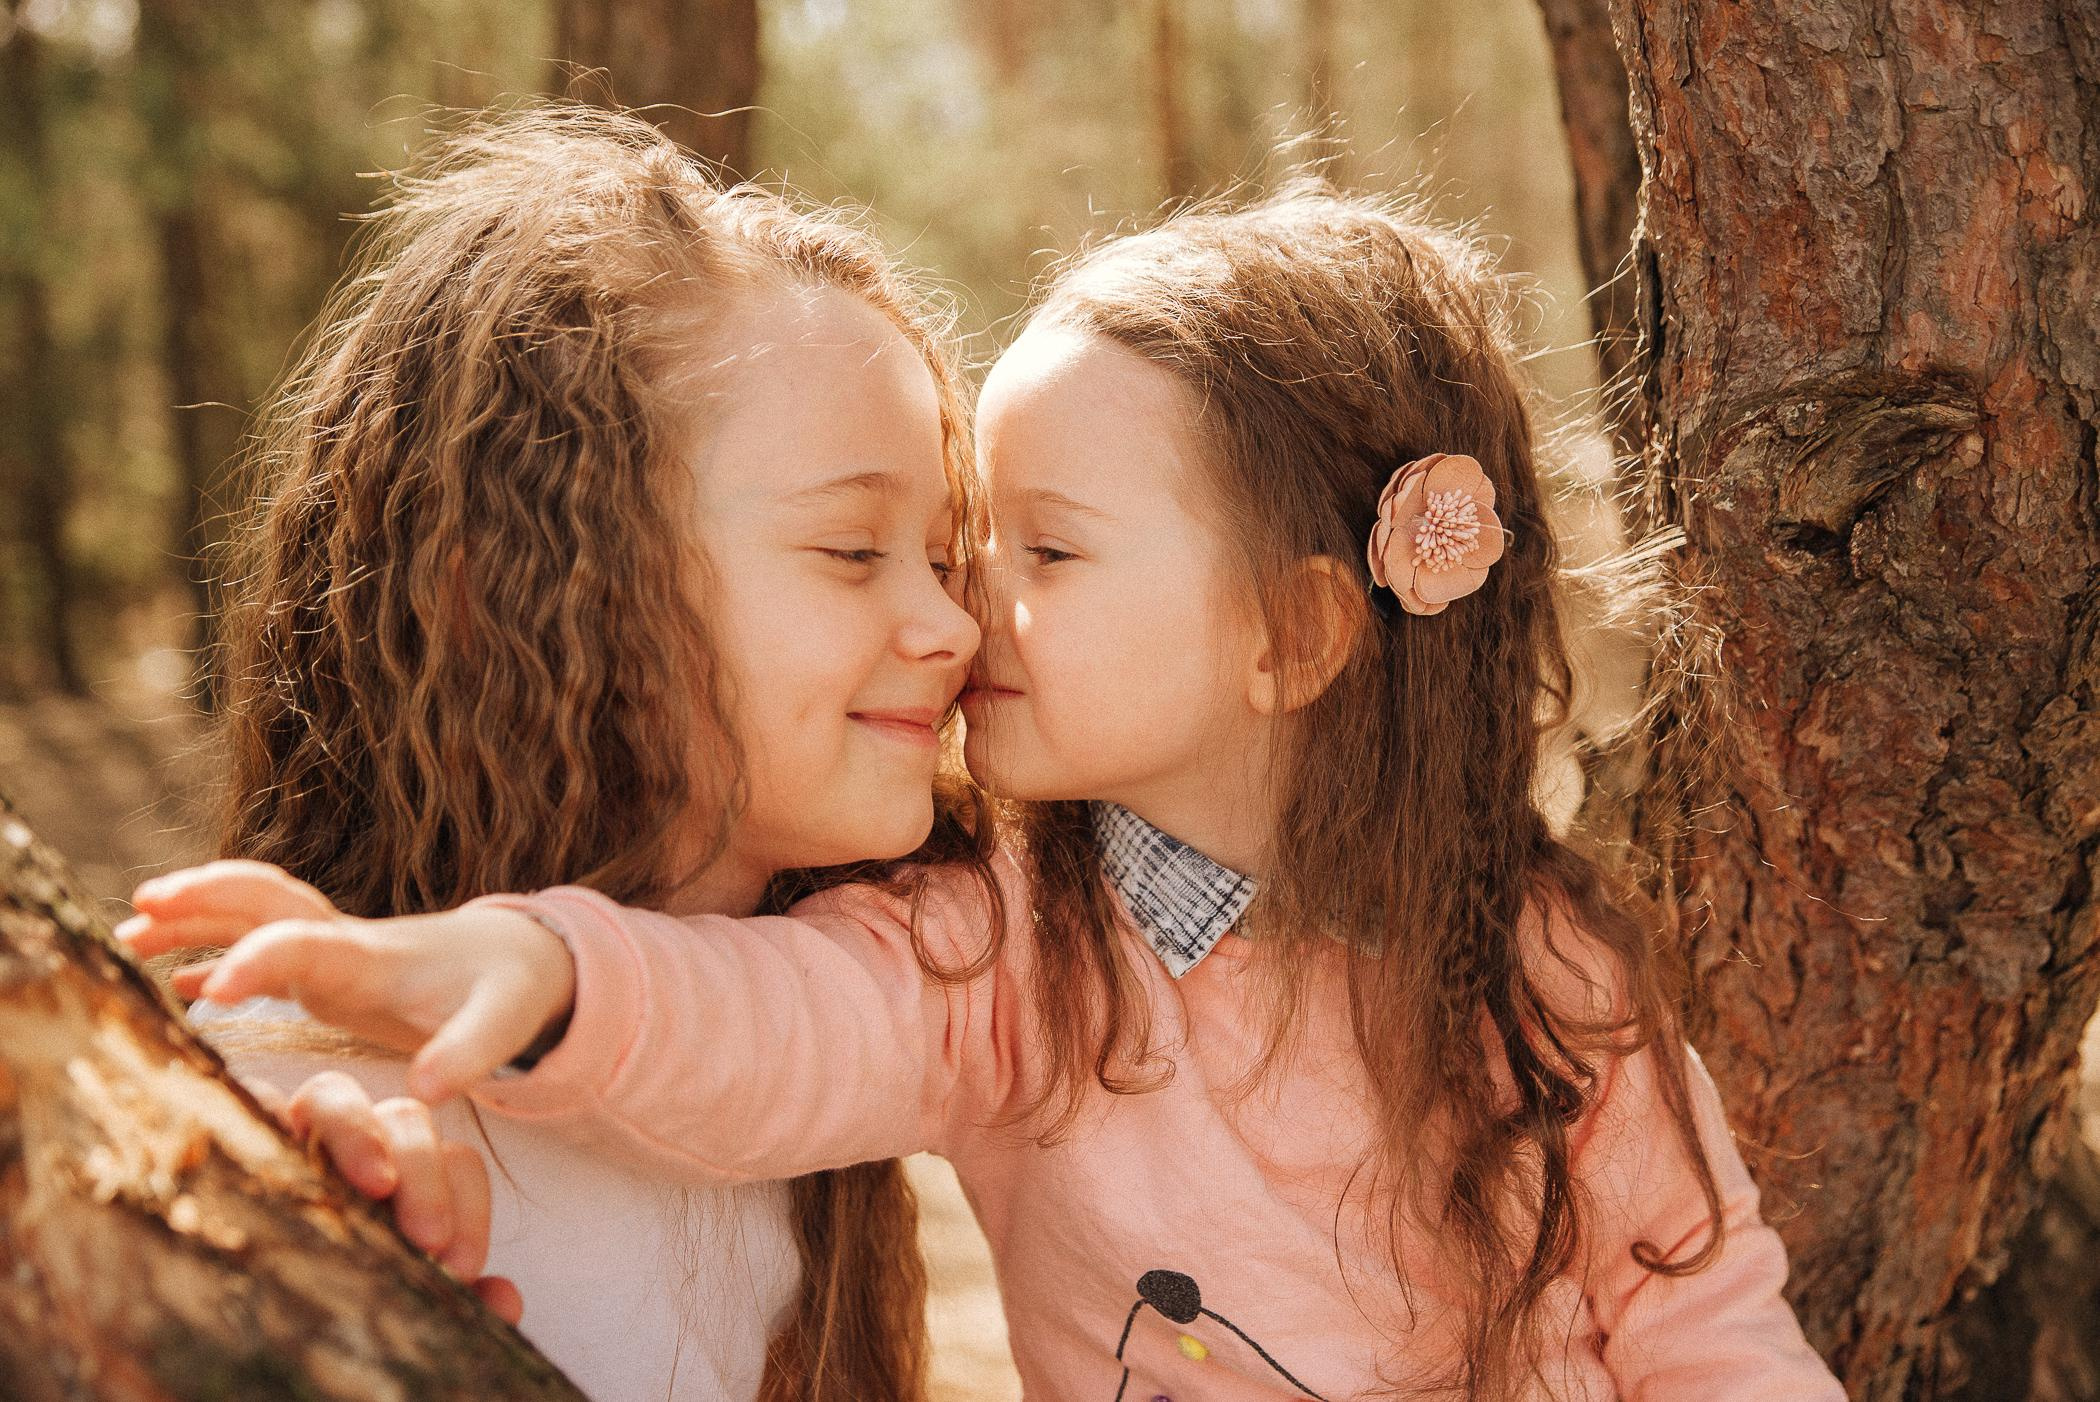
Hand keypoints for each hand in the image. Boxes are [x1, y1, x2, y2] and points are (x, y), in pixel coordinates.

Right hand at [118, 860, 575, 1102]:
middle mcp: (345, 943)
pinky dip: (219, 957)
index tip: (203, 992)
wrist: (525, 958)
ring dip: (196, 918)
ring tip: (128, 934)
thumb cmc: (512, 991)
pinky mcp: (334, 969)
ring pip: (254, 916)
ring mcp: (335, 952)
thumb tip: (428, 1093)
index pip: (300, 942)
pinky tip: (180, 982)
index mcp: (372, 956)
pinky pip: (265, 948)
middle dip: (204, 899)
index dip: (253, 961)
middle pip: (264, 901)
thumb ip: (470, 1053)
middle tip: (140, 908)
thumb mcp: (505, 1022)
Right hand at [247, 1069, 522, 1324]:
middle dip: (423, 1172)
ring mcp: (300, 1133)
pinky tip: (277, 1157)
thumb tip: (505, 1299)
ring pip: (332, 1094)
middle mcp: (362, 1144)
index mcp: (412, 1177)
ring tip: (375, 1185)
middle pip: (405, 1119)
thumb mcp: (405, 1304)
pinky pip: (255, 1100)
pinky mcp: (244, 1133)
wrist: (266, 1316)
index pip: (457, 1163)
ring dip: (357, 1133)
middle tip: (427, 1238)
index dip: (467, 1207)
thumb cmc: (347, 1300)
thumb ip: (460, 1298)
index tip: (460, 1266)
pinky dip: (266, 1109)